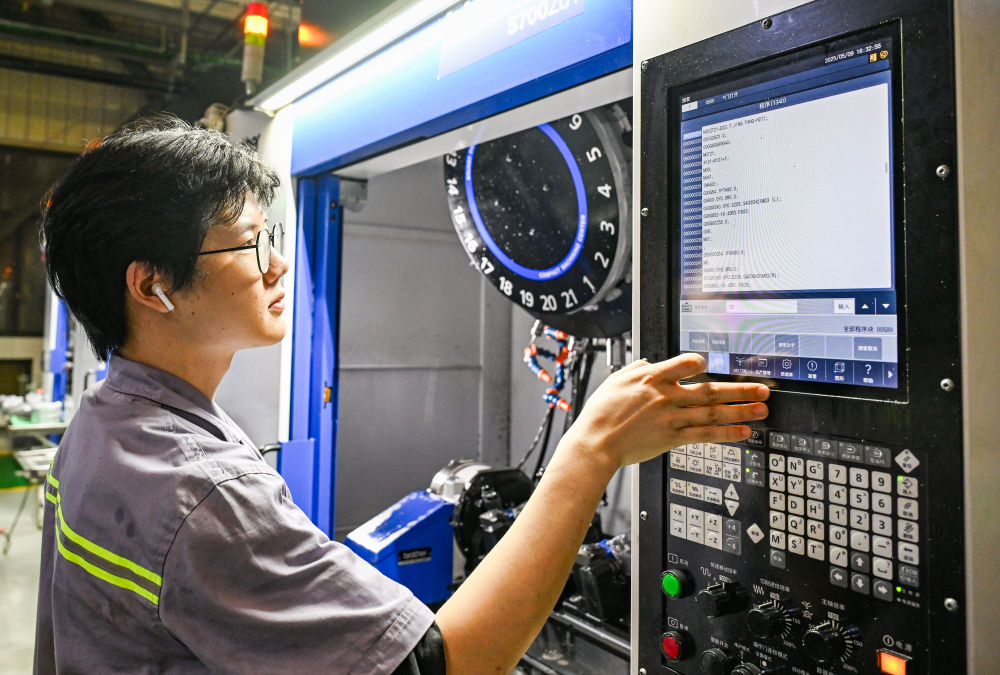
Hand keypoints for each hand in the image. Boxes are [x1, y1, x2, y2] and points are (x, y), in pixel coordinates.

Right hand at [561, 353, 768, 470]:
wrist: (595, 443)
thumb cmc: (600, 413)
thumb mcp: (615, 381)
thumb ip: (635, 369)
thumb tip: (647, 362)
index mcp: (652, 378)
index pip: (686, 363)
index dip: (701, 363)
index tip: (710, 365)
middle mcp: (666, 396)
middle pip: (710, 390)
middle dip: (740, 389)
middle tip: (763, 389)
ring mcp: (671, 418)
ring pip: (713, 412)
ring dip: (741, 411)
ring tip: (761, 409)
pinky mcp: (672, 438)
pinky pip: (705, 434)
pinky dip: (726, 433)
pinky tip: (743, 432)